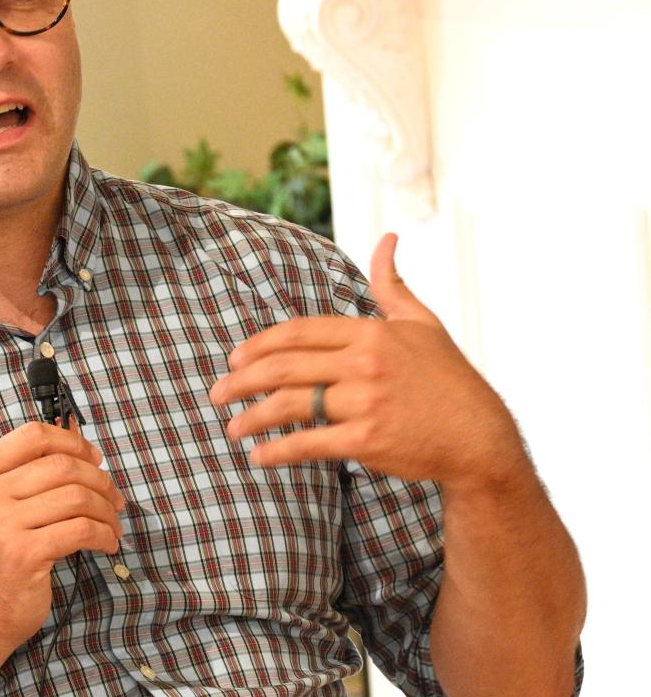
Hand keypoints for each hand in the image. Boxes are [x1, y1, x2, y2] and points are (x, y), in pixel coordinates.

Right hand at [0, 421, 124, 650]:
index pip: (33, 435)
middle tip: (114, 498)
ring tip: (112, 525)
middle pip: (61, 466)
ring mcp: (1, 526)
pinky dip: (105, 535)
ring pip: (77, 497)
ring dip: (106, 510)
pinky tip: (108, 544)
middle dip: (100, 480)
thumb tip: (80, 444)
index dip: (72, 442)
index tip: (94, 459)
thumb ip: (25, 475)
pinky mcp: (23, 555)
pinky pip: (82, 530)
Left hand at [208, 233, 525, 489]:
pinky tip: (259, 457)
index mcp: (371, 333)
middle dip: (242, 381)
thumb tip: (386, 240)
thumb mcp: (423, 324)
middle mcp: (365, 363)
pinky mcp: (367, 440)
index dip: (259, 345)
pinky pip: (309, 443)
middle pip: (284, 367)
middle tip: (217, 394)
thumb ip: (393, 285)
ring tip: (232, 428)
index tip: (235, 359)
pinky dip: (278, 451)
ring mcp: (365, 402)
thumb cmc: (448, 380)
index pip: (299, 332)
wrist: (479, 437)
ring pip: (289, 405)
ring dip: (252, 418)